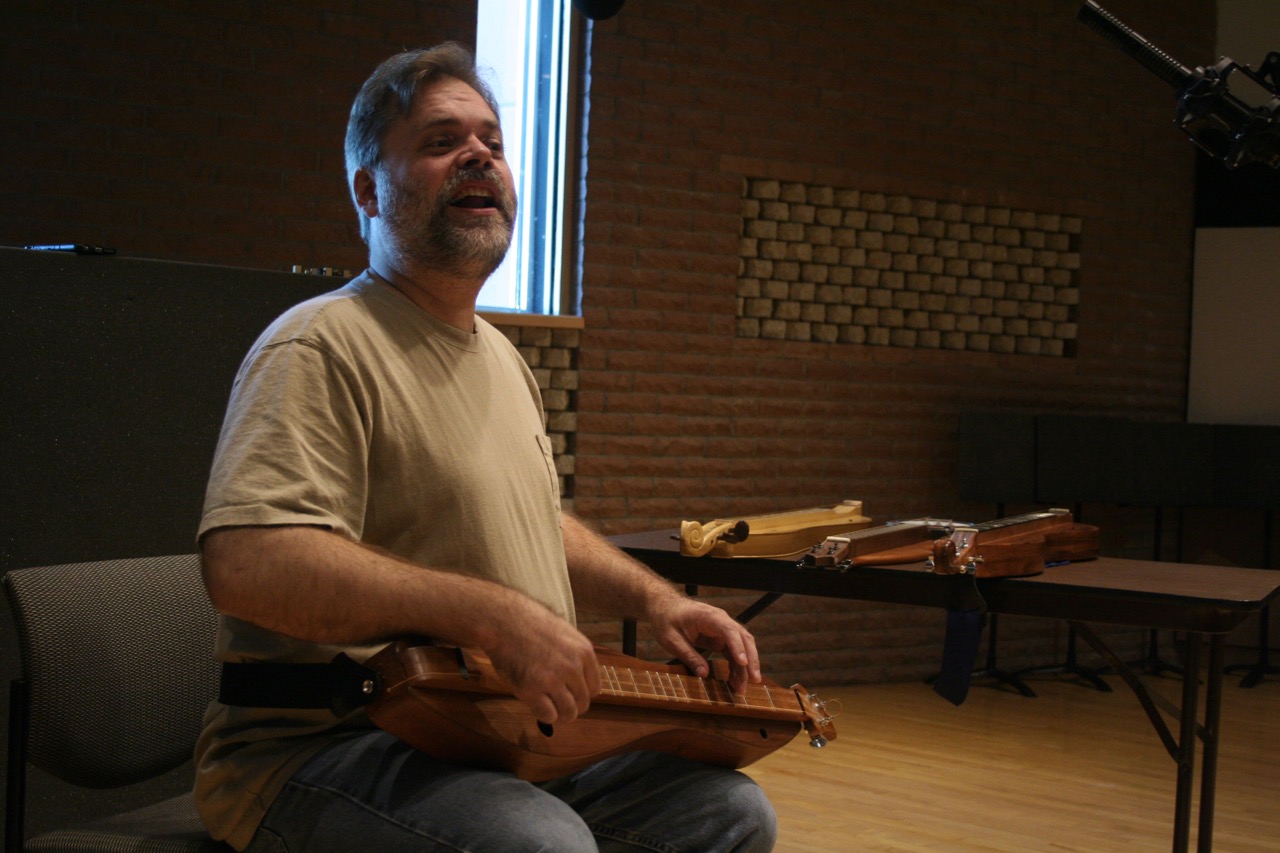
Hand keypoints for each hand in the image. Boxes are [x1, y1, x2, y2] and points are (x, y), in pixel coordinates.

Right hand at [483, 600, 600, 725]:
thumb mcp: (564, 634)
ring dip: (559, 714)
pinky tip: (536, 704)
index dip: (581, 693)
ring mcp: (552, 679)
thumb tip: (578, 681)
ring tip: (549, 707)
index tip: (570, 693)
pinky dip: (544, 715)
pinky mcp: (531, 690)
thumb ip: (574, 656)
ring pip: (568, 713)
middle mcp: (572, 667)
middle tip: (556, 702)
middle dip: (570, 705)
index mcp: (584, 652)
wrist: (503, 620)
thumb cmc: (530, 625)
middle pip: (583, 703)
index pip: (595, 688)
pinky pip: (548, 716)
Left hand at [648, 597, 761, 693]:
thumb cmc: (666, 619)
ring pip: (742, 647)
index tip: (743, 663)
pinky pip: (733, 652)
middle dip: (751, 659)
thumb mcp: (671, 639)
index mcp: (708, 616)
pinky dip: (736, 666)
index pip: (729, 630)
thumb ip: (688, 655)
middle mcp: (721, 620)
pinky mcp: (720, 638)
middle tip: (754, 680)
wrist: (664, 606)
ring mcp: (722, 629)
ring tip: (742, 688)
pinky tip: (735, 680)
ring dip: (745, 667)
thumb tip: (704, 674)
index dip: (738, 647)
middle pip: (743, 638)